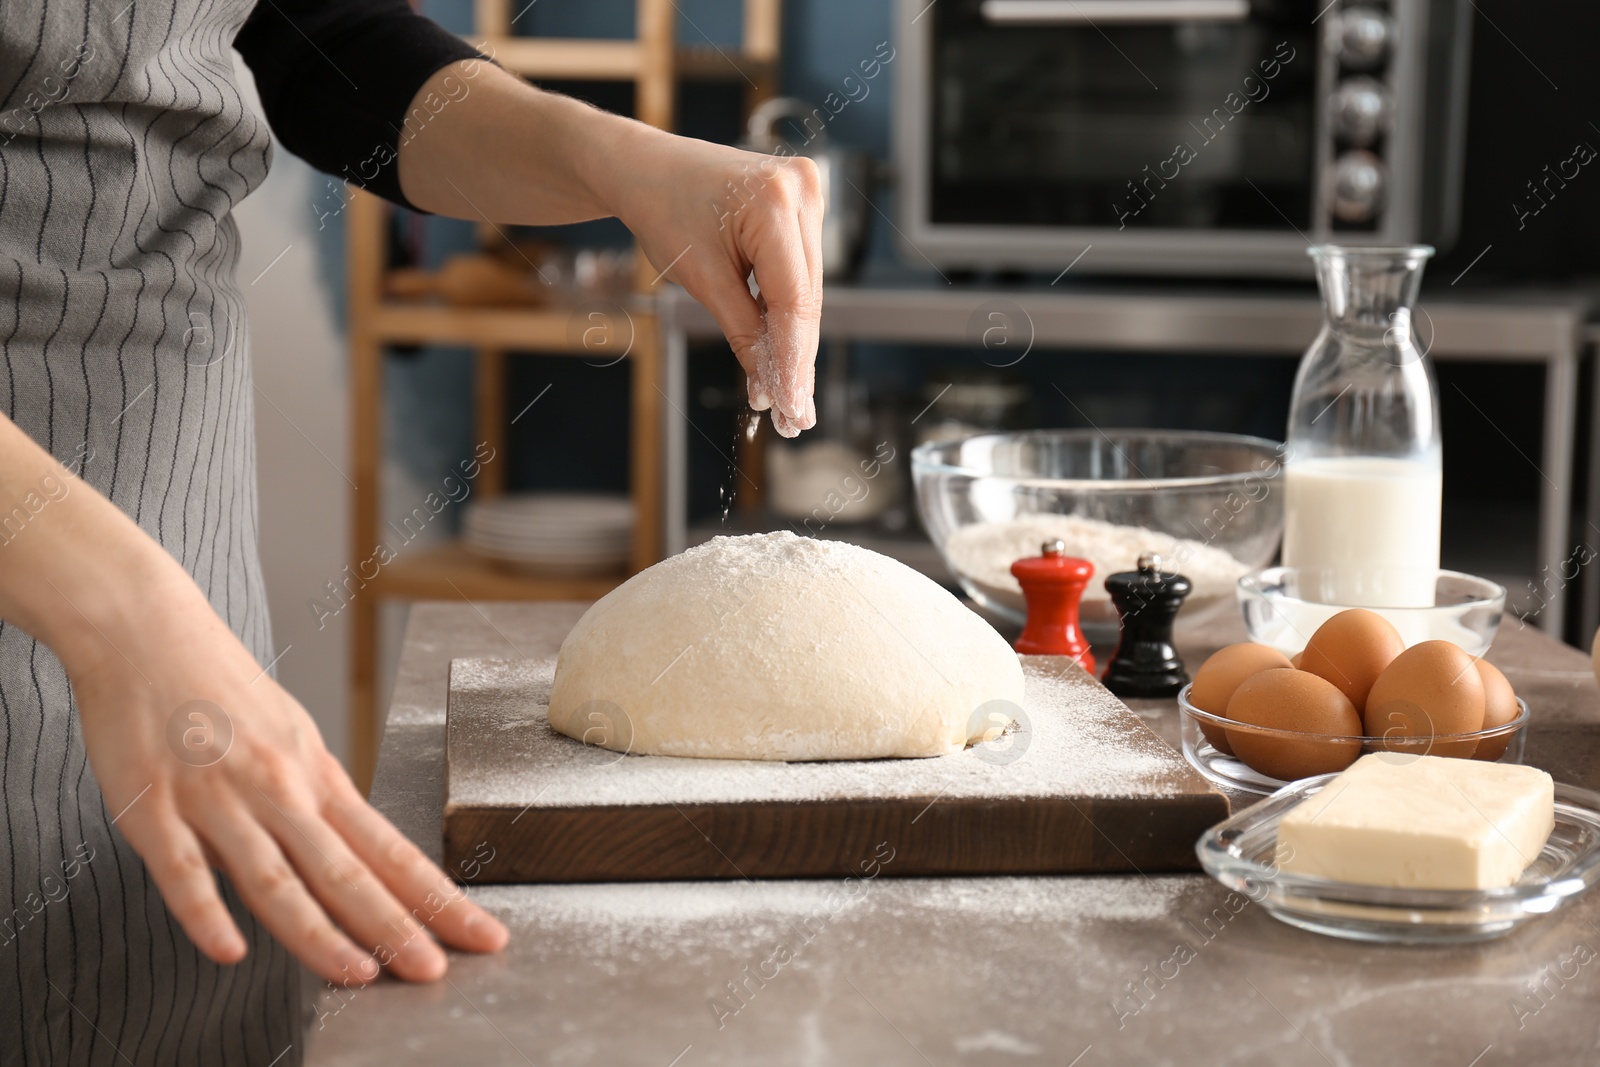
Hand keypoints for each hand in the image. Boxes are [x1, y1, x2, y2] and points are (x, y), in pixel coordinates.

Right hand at [69, 574, 507, 985]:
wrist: (146, 631)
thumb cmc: (220, 686)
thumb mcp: (290, 737)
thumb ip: (312, 803)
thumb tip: (343, 859)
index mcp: (316, 775)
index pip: (390, 850)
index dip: (435, 897)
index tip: (480, 934)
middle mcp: (279, 789)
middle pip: (346, 872)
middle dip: (395, 926)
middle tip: (435, 971)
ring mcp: (217, 798)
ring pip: (275, 879)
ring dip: (317, 932)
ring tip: (357, 974)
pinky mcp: (152, 806)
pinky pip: (182, 869)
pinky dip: (206, 913)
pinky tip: (230, 950)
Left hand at [395, 63, 824, 436]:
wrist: (642, 166)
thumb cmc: (660, 208)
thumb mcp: (700, 278)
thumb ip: (742, 332)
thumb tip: (769, 386)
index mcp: (775, 201)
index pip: (795, 301)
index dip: (795, 363)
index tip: (793, 410)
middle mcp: (802, 191)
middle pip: (806, 299)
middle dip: (795, 361)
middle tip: (791, 418)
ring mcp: (807, 194)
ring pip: (806, 291)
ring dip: (792, 343)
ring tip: (782, 397)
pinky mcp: (802, 205)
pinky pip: (799, 272)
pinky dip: (785, 313)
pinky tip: (778, 354)